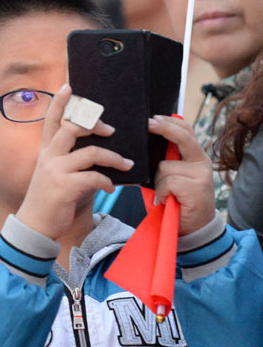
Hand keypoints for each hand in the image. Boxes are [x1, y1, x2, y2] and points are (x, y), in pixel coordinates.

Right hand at [17, 84, 134, 239]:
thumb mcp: (54, 175)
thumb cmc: (49, 200)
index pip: (51, 121)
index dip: (59, 102)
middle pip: (73, 127)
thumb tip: (98, 149)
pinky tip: (110, 188)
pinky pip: (95, 176)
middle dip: (95, 123)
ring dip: (114, 158)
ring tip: (126, 164)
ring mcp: (56, 171)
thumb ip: (70, 160)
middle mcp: (48, 157)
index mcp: (45, 152)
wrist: (35, 226)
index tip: (68, 86)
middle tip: (111, 130)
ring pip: (92, 152)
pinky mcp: (65, 187)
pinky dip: (107, 181)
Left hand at [148, 115, 215, 235]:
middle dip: (163, 129)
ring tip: (165, 194)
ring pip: (165, 167)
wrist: (192, 228)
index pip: (185, 131)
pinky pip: (166, 182)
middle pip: (181, 137)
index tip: (152, 118)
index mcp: (195, 157)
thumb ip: (166, 162)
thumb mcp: (171, 178)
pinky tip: (167, 200)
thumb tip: (145, 146)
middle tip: (148, 124)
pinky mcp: (195, 186)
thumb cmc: (177, 202)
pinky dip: (161, 192)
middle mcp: (201, 162)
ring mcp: (200, 174)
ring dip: (157, 182)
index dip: (169, 122)